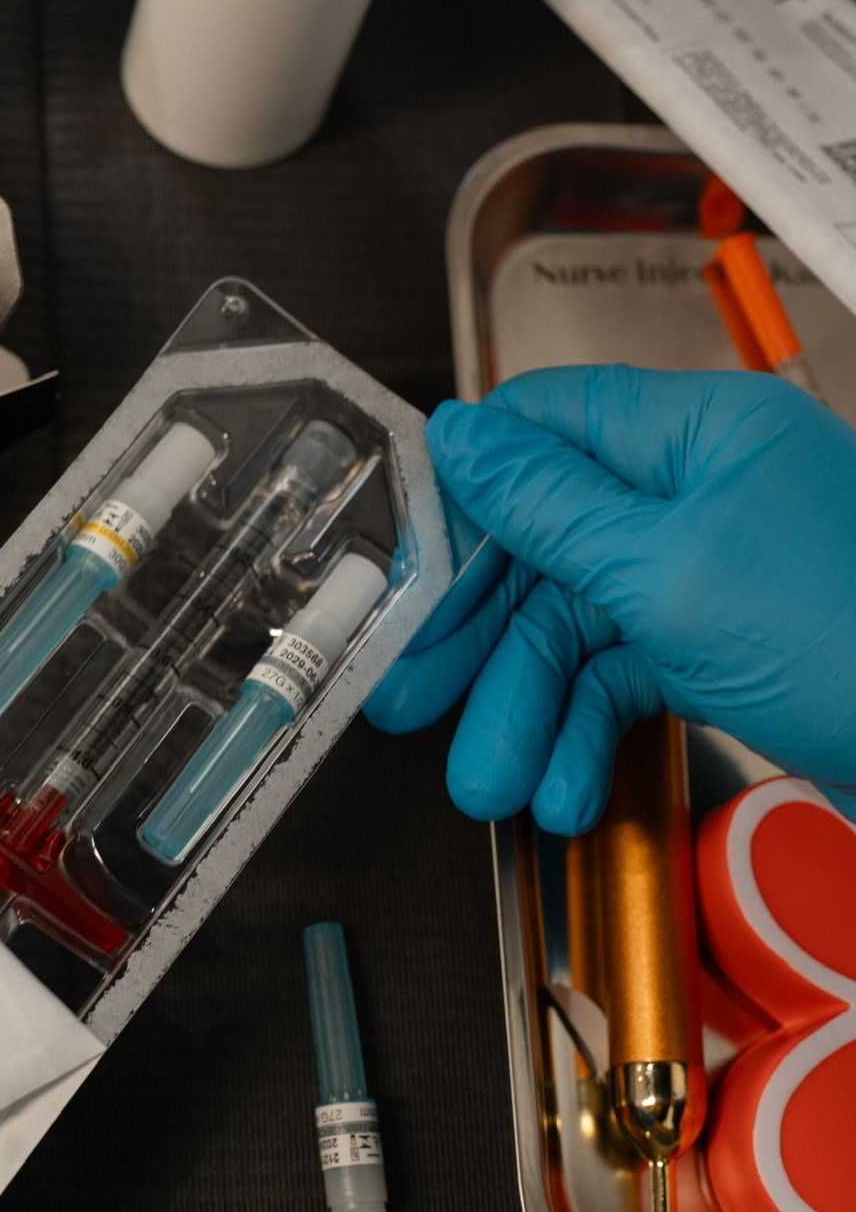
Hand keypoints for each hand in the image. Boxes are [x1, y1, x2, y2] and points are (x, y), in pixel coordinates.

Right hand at [366, 368, 855, 832]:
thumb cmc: (855, 635)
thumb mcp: (667, 570)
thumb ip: (549, 504)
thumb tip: (460, 436)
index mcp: (693, 432)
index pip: (541, 427)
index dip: (463, 493)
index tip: (401, 559)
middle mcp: (700, 490)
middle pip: (546, 543)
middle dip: (480, 636)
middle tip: (417, 698)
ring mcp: (714, 571)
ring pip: (579, 626)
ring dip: (527, 707)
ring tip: (492, 784)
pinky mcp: (727, 646)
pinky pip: (627, 677)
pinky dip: (588, 732)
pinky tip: (561, 784)